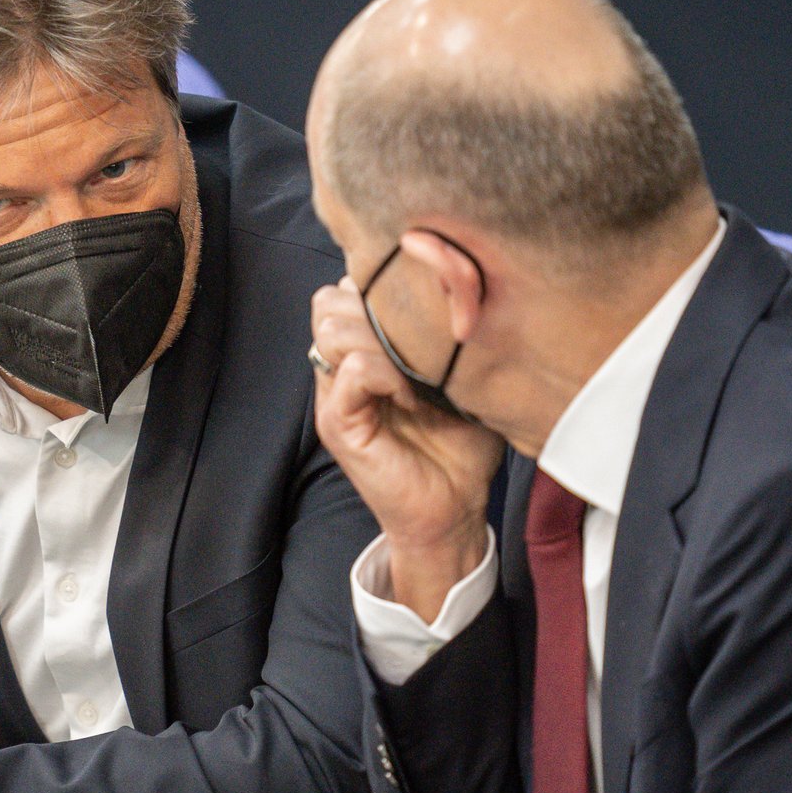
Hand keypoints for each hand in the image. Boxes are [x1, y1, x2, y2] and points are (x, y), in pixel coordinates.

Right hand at [310, 280, 502, 620]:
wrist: (453, 511)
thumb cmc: (460, 446)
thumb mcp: (460, 375)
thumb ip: (446, 331)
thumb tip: (462, 281)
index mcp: (361, 352)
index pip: (345, 289)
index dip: (382, 289)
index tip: (428, 314)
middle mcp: (339, 370)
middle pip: (329, 301)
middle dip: (378, 308)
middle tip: (421, 341)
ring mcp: (334, 396)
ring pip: (334, 326)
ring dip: (383, 338)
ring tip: (417, 371)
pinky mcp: (339, 424)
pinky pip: (355, 370)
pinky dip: (389, 374)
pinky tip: (414, 396)